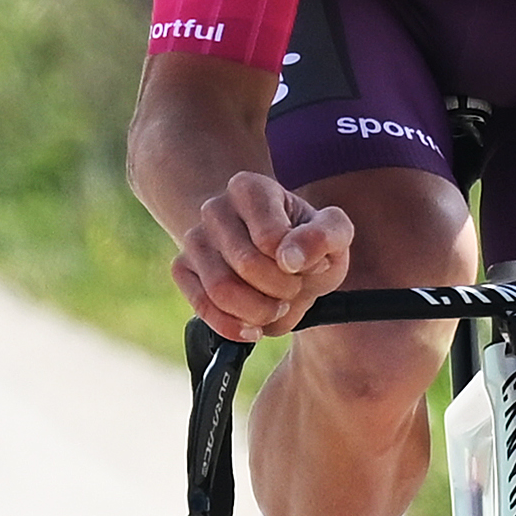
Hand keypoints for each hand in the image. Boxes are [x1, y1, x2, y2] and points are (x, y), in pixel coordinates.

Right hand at [174, 170, 353, 340]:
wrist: (275, 255)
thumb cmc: (305, 242)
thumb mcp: (334, 234)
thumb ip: (326, 236)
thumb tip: (290, 258)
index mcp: (249, 188)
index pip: (270, 239)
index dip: (297, 265)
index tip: (310, 265)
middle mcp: (214, 208)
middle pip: (246, 265)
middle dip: (281, 290)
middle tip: (294, 290)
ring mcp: (194, 239)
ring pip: (220, 290)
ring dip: (259, 312)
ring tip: (276, 307)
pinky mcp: (182, 269)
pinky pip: (202, 308)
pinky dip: (233, 327)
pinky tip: (254, 327)